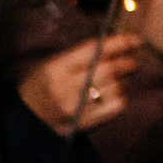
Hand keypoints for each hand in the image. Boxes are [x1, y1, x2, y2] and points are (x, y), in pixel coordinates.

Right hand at [19, 35, 140, 133]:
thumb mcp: (52, 64)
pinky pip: (115, 107)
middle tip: (134, 59)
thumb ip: (80, 55)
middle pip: (108, 70)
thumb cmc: (43, 85)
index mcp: (56, 68)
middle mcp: (66, 88)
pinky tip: (116, 93)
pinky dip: (121, 96)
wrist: (27, 119)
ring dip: (125, 79)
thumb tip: (116, 43)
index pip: (93, 51)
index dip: (119, 43)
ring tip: (122, 76)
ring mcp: (76, 107)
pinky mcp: (85, 122)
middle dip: (127, 62)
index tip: (134, 39)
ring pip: (115, 88)